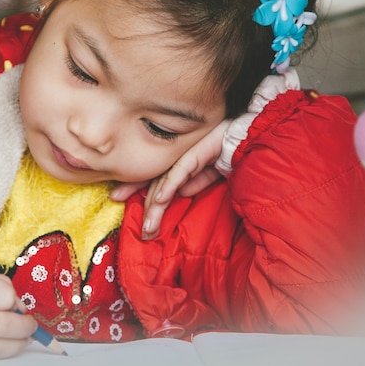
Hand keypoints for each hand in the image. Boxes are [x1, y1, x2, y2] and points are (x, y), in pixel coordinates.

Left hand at [110, 119, 231, 239]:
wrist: (244, 134)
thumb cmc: (227, 149)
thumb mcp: (210, 172)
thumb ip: (197, 181)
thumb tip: (182, 193)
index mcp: (177, 162)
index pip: (153, 178)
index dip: (135, 189)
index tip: (120, 201)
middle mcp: (176, 158)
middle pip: (155, 184)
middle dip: (147, 209)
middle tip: (142, 231)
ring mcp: (184, 155)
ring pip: (164, 183)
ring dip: (156, 206)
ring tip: (149, 226)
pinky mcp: (196, 153)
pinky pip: (180, 172)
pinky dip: (170, 186)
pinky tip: (161, 199)